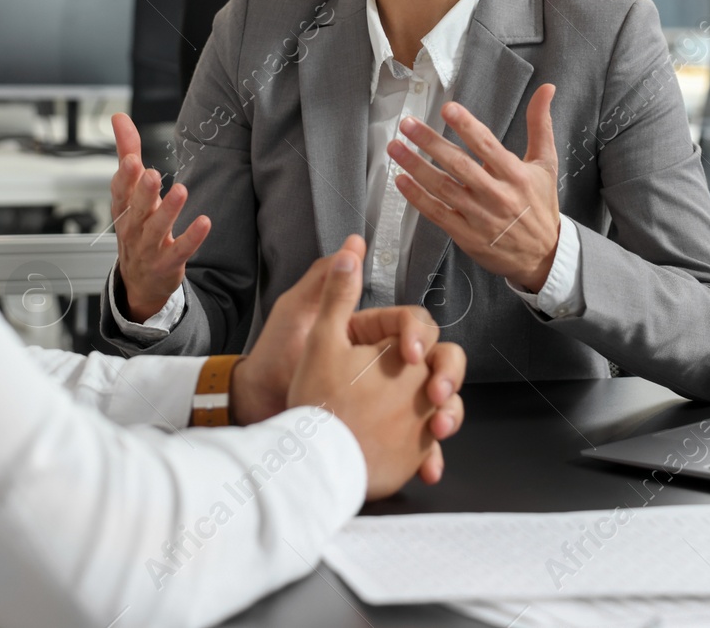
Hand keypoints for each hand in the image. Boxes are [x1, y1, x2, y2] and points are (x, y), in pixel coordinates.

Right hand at [109, 112, 210, 322]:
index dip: (124, 177)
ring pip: (157, 229)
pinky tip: (204, 222)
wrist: (139, 279)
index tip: (131, 160)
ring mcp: (149, 247)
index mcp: (122, 208)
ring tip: (181, 190)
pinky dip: (191, 237)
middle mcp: (132, 227)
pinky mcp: (168, 262)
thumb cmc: (135, 225)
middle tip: (151, 173)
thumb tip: (119, 117)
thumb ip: (127, 152)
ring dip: (168, 210)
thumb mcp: (129, 191)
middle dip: (143, 192)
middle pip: (136, 209)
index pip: (119, 191)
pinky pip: (180, 250)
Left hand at [232, 235, 467, 482]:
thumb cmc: (275, 358)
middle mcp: (385, 366)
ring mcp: (391, 401)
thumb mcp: (300, 314)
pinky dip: (429, 455)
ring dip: (449, 415)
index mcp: (369, 334)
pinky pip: (419, 444)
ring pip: (437, 404)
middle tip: (437, 394)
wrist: (260, 411)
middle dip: (447, 377)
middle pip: (436, 364)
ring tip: (439, 428)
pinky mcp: (390, 436)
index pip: (412, 326)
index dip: (420, 336)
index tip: (412, 353)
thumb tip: (353, 244)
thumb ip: (329, 281)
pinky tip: (428, 466)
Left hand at [387, 84, 560, 292]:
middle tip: (407, 124)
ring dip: (416, 167)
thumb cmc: (540, 204)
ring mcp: (480, 217)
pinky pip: (437, 213)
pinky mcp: (466, 235)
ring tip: (395, 148)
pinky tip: (400, 181)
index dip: (467, 126)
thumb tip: (546, 88)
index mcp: (516, 175)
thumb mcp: (546, 163)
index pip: (488, 145)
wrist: (543, 255)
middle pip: (459, 165)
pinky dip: (417, 198)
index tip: (448, 109)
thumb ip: (540, 124)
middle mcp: (497, 195)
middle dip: (431, 143)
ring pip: (443, 188)